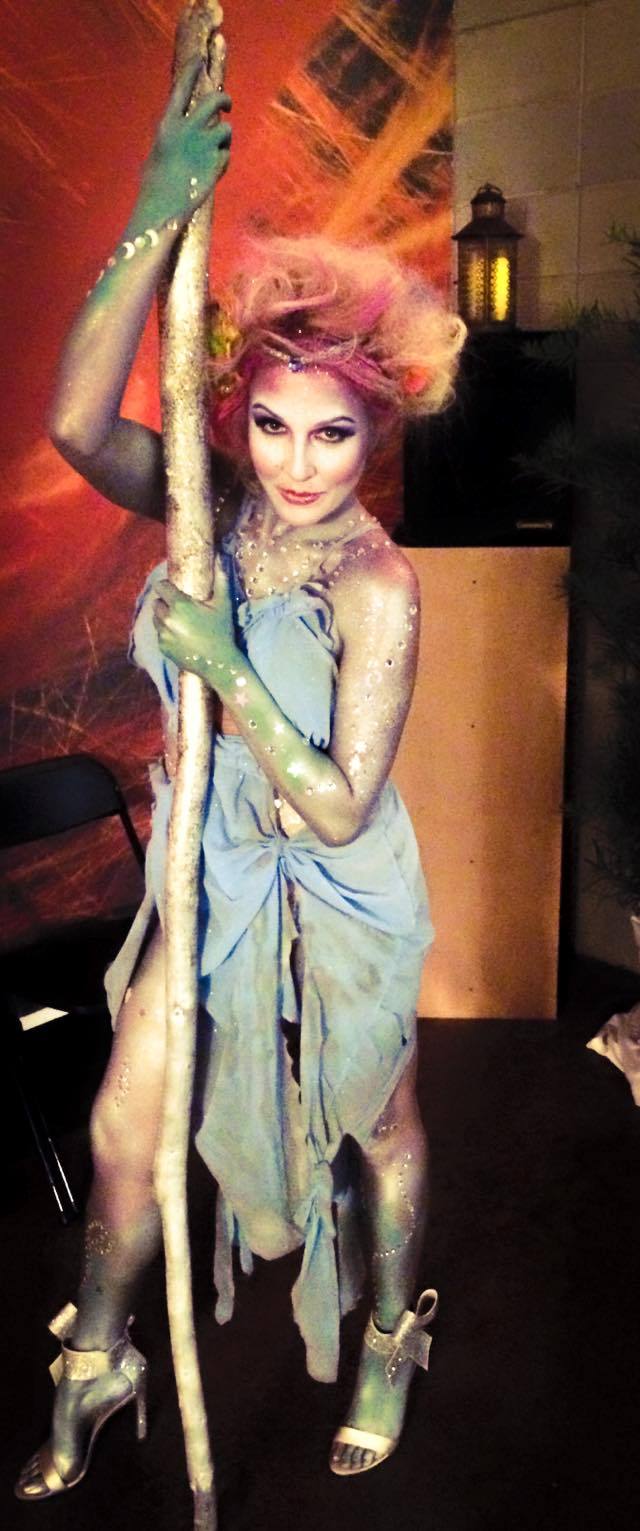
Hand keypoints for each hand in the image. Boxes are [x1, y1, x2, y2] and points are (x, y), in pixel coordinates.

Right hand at [138, 57, 231, 229]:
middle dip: (224, 100)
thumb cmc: (155, 186)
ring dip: (223, 139)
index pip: (181, 89)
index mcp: (167, 125)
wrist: (161, 209)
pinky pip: (226, 155)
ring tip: (211, 155)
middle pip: (214, 101)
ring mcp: (203, 146)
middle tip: (227, 104)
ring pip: (225, 129)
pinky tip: (209, 175)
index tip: (200, 59)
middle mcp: (186, 130)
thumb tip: (188, 128)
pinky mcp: (216, 162)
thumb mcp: (157, 153)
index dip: (192, 71)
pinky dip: (222, 162)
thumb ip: (174, 137)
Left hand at [153, 559, 237, 678]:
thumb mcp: (223, 604)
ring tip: (179, 620)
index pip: (161, 587)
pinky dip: (166, 632)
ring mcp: (163, 635)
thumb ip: (221, 579)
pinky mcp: (163, 648)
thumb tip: (220, 557)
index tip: (174, 588)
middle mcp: (166, 619)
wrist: (218, 663)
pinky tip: (180, 635)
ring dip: (163, 617)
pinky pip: (159, 634)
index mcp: (179, 605)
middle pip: (157, 603)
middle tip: (179, 606)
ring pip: (156, 619)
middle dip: (165, 602)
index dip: (166, 586)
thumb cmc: (222, 631)